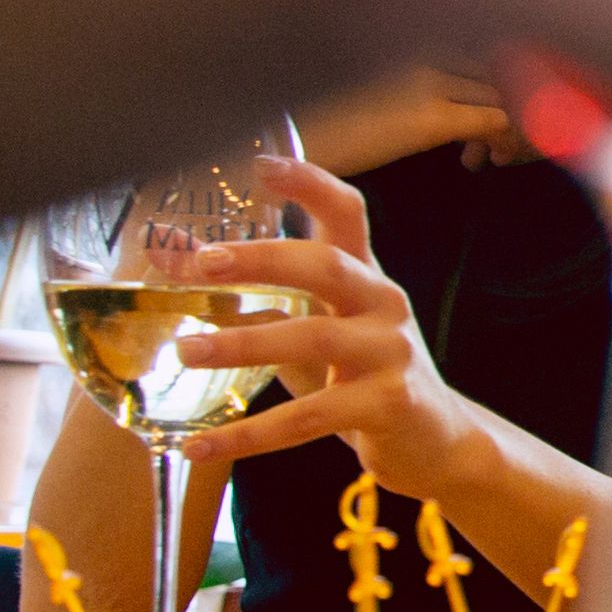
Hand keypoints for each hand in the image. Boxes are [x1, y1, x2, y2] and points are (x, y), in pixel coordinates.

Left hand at [166, 156, 489, 490]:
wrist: (436, 442)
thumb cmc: (363, 377)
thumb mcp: (320, 331)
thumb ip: (261, 303)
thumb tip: (175, 264)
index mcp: (366, 277)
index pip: (346, 212)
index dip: (308, 184)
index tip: (260, 166)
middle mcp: (384, 304)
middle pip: (326, 266)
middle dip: (262, 259)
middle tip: (202, 263)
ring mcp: (390, 354)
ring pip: (313, 339)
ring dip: (242, 343)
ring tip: (185, 350)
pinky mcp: (386, 406)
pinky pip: (307, 419)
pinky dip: (248, 436)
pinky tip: (199, 445)